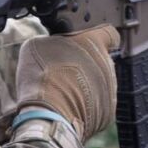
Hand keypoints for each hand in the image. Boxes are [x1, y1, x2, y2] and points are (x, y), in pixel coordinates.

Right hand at [16, 25, 119, 141]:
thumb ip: (52, 41)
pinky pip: (97, 106)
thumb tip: (52, 45)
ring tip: (62, 93)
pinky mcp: (107, 113)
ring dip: (85, 86)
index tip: (87, 43)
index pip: (109, 33)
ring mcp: (110, 89)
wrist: (49, 115)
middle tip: (64, 71)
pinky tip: (67, 109)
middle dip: (85, 65)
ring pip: (99, 84)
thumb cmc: (43, 76)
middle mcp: (108, 64)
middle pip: (100, 61)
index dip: (98, 37)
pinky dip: (85, 108)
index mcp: (94, 42)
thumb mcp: (36, 45)